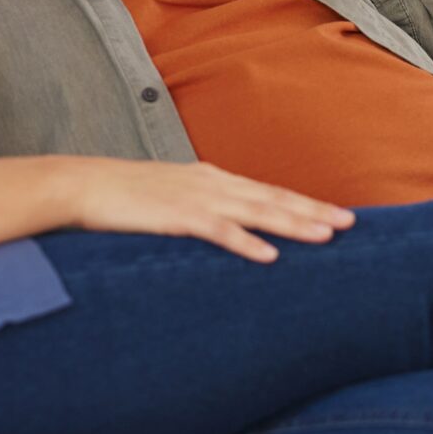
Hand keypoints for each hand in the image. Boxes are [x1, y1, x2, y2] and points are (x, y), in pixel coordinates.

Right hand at [64, 159, 355, 262]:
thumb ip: (200, 206)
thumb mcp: (170, 196)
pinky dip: (245, 242)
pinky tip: (269, 254)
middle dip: (312, 211)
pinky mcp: (174, 216)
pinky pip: (217, 231)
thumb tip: (225, 224)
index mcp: (211, 179)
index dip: (303, 203)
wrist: (82, 185)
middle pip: (271, 199)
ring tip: (325, 236)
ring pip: (255, 212)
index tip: (337, 214)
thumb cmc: (124, 196)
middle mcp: (211, 184)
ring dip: (292, 224)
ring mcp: (194, 199)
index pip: (267, 192)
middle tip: (351, 223)